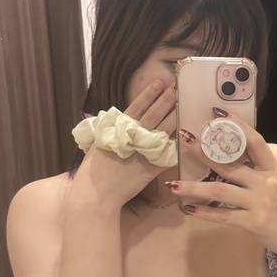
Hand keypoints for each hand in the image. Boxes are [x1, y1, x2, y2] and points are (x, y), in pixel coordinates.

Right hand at [73, 78, 176, 209]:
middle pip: (154, 114)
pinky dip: (175, 144)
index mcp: (119, 129)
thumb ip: (108, 131)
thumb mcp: (97, 144)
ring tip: (181, 104)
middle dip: (166, 100)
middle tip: (176, 88)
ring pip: (164, 129)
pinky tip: (184, 135)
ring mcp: (145, 151)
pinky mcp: (153, 167)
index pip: (138, 106)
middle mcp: (134, 136)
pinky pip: (167, 153)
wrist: (97, 194)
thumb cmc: (93, 170)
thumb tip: (114, 120)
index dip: (149, 93)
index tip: (159, 82)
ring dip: (173, 116)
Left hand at [167, 110, 276, 259]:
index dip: (238, 126)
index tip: (219, 113)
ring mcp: (260, 203)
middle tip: (185, 141)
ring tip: (174, 184)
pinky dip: (205, 212)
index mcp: (273, 170)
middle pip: (231, 164)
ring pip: (221, 190)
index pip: (256, 141)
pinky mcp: (254, 223)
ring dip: (195, 187)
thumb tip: (231, 160)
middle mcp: (266, 183)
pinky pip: (224, 215)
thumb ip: (258, 173)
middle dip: (205, 152)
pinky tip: (189, 208)